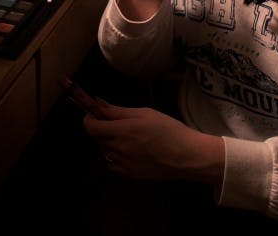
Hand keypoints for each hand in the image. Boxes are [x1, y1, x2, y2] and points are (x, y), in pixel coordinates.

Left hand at [83, 98, 224, 184]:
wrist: (188, 156)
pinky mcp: (130, 174)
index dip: (89, 118)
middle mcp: (119, 149)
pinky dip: (115, 155)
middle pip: (96, 138)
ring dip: (107, 141)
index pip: (91, 126)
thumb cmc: (170, 130)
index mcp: (123, 131)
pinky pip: (113, 163)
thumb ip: (117, 110)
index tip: (94, 113)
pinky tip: (130, 150)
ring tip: (126, 136)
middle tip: (112, 122)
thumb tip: (98, 104)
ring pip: (104, 150)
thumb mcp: (144, 113)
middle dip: (99, 128)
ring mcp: (123, 164)